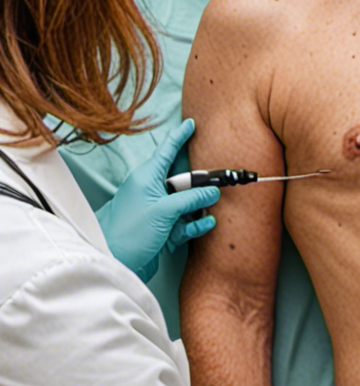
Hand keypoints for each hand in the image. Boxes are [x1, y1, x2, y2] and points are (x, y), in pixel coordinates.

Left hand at [96, 119, 219, 281]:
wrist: (111, 262)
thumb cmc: (128, 232)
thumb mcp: (163, 211)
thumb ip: (190, 199)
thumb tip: (212, 192)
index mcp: (147, 177)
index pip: (167, 151)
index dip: (180, 136)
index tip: (191, 123)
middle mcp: (152, 190)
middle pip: (183, 178)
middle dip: (202, 179)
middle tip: (221, 177)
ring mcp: (158, 210)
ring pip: (187, 201)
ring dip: (201, 205)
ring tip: (217, 205)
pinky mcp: (162, 229)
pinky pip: (185, 221)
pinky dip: (196, 223)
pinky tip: (207, 223)